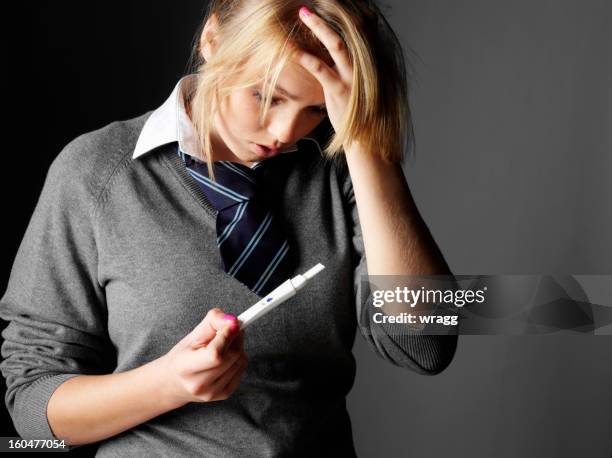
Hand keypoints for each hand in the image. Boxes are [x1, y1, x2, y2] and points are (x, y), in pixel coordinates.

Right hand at [160, 308, 247, 404]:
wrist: (174, 382)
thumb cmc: (184, 355)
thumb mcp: (192, 335)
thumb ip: (212, 322)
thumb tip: (233, 321)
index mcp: (185, 367)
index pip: (215, 354)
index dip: (227, 336)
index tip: (233, 323)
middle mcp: (198, 384)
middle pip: (232, 356)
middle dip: (236, 337)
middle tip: (231, 328)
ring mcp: (212, 392)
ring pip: (240, 361)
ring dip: (238, 347)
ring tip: (225, 344)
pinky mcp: (224, 394)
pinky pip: (242, 369)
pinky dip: (239, 358)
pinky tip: (227, 356)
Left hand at [293, 6, 353, 142]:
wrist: (366, 140)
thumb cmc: (358, 116)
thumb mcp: (359, 90)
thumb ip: (350, 72)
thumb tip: (337, 61)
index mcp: (366, 64)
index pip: (356, 33)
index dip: (342, 18)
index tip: (328, 7)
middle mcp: (362, 67)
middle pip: (349, 31)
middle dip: (329, 15)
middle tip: (309, 6)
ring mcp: (352, 77)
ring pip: (336, 43)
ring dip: (317, 26)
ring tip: (302, 13)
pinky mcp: (338, 89)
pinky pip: (319, 67)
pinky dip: (302, 55)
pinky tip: (289, 47)